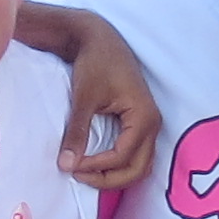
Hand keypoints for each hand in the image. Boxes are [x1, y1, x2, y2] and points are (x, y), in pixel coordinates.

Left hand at [39, 10, 157, 189]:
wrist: (101, 39)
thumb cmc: (95, 63)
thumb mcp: (84, 98)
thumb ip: (77, 133)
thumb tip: (66, 165)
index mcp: (143, 117)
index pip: (122, 156)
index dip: (96, 167)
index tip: (71, 165)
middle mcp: (153, 124)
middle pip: (138, 169)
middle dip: (109, 179)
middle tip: (79, 177)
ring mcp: (149, 124)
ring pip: (140, 165)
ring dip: (115, 175)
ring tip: (87, 172)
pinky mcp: (140, 123)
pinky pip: (135, 154)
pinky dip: (119, 165)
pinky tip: (96, 163)